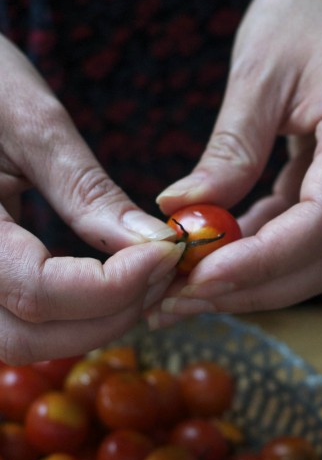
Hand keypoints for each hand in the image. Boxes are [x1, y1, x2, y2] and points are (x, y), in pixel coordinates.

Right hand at [0, 35, 182, 362]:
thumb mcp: (25, 115)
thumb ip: (84, 189)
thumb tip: (155, 243)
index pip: (37, 291)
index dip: (113, 286)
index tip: (168, 252)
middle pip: (28, 339)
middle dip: (109, 315)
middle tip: (164, 269)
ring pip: (17, 344)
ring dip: (89, 326)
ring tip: (142, 276)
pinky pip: (10, 323)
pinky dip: (63, 318)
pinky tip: (106, 281)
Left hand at [153, 0, 321, 317]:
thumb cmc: (309, 9)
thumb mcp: (257, 70)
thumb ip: (229, 148)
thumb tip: (182, 212)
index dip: (265, 260)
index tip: (200, 278)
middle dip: (257, 286)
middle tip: (183, 298)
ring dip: (262, 280)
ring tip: (194, 286)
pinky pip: (320, 234)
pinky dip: (272, 251)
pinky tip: (225, 253)